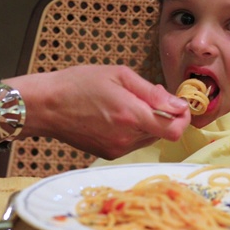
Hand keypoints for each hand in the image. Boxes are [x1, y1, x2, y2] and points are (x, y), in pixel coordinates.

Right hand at [11, 65, 189, 158]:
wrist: (46, 106)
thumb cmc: (78, 84)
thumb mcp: (119, 76)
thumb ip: (152, 92)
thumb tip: (179, 105)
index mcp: (131, 116)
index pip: (175, 129)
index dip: (183, 117)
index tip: (179, 104)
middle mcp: (126, 138)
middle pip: (163, 133)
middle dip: (164, 115)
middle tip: (148, 94)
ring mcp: (117, 148)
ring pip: (149, 138)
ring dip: (148, 122)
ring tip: (128, 103)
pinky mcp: (108, 153)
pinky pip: (133, 143)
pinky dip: (133, 130)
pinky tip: (117, 115)